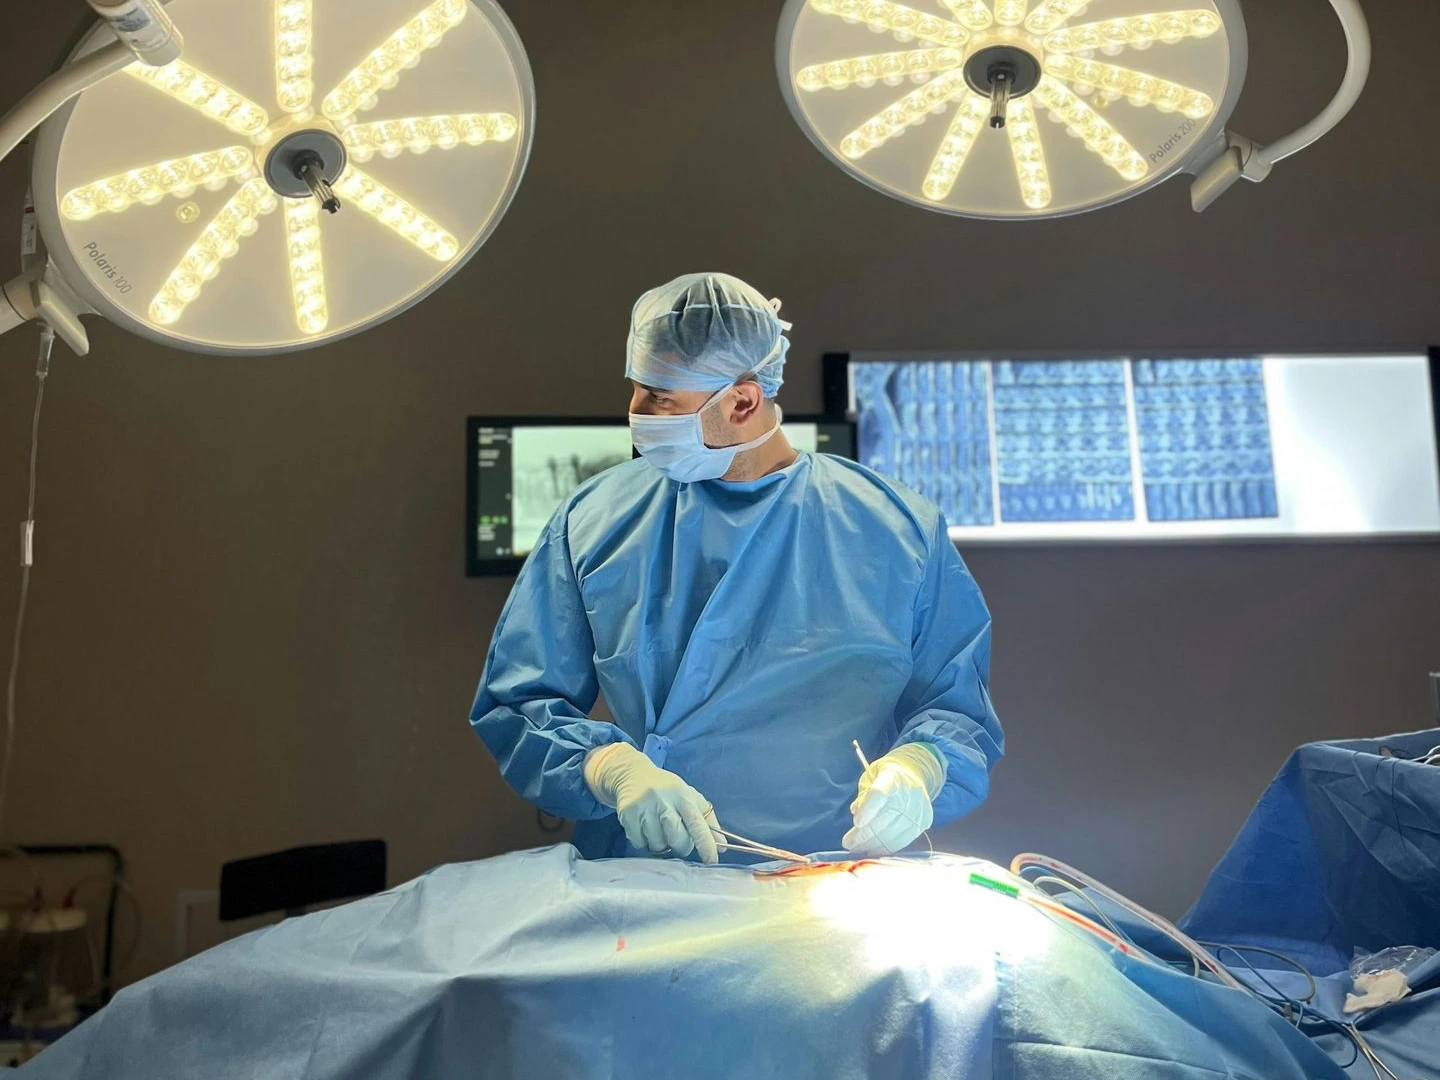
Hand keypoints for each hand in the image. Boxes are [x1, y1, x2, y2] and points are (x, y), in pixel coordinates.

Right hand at [584, 743, 721, 863]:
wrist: (632, 774)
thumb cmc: (667, 790)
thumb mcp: (690, 797)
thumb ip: (708, 821)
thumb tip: (722, 846)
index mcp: (683, 796)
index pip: (697, 824)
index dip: (706, 844)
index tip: (712, 860)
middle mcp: (663, 800)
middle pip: (677, 839)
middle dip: (680, 846)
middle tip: (677, 838)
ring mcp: (644, 807)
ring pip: (657, 844)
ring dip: (660, 844)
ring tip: (658, 829)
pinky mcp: (627, 814)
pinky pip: (639, 843)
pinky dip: (643, 841)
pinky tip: (644, 827)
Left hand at [842, 743, 945, 855]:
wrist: (914, 773)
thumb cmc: (885, 777)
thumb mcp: (870, 777)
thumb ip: (863, 795)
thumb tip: (857, 813)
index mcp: (892, 776)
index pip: (880, 793)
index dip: (868, 809)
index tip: (856, 824)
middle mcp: (910, 792)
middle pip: (885, 819)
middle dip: (864, 835)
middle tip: (848, 843)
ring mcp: (919, 808)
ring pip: (894, 835)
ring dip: (872, 845)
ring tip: (858, 848)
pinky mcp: (925, 821)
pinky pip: (903, 841)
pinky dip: (886, 848)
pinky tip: (873, 849)